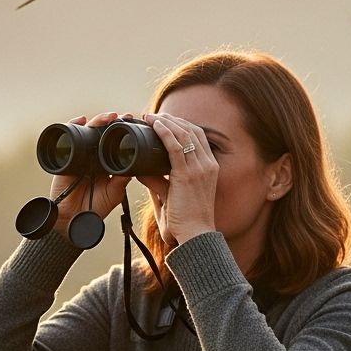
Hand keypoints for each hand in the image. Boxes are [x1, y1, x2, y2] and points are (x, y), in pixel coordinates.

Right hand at [47, 112, 133, 242]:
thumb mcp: (116, 191)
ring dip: (98, 121)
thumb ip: (124, 178)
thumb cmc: (96, 207)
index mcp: (107, 162)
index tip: (136, 122)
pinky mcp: (65, 158)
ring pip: (88, 132)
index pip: (116, 142)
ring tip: (109, 116)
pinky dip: (72, 126)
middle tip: (125, 116)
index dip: (124, 131)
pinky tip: (81, 119)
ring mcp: (80, 155)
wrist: (75, 219)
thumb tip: (136, 164)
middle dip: (113, 122)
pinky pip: (68, 138)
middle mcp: (94, 156)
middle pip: (103, 132)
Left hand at [134, 112, 217, 246]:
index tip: (165, 121)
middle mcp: (208, 164)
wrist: (194, 234)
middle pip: (192, 131)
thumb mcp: (172, 195)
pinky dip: (164, 132)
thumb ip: (158, 182)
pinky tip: (154, 124)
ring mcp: (199, 168)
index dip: (182, 125)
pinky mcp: (187, 174)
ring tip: (149, 116)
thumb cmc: (185, 220)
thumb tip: (140, 171)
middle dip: (173, 119)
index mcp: (209, 168)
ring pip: (184, 134)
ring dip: (166, 121)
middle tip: (153, 115)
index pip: (198, 137)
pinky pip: (175, 146)